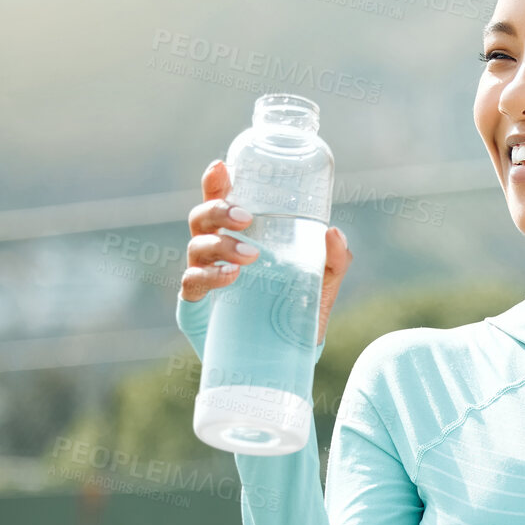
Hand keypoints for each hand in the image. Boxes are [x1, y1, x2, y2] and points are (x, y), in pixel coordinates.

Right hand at [181, 159, 352, 345]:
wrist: (287, 358)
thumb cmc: (296, 310)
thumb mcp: (321, 283)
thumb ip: (333, 259)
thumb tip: (333, 233)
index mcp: (237, 237)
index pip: (219, 202)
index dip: (215, 182)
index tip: (221, 166)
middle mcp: (214, 252)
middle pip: (201, 219)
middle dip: (218, 211)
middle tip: (246, 219)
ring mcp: (202, 277)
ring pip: (196, 247)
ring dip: (222, 245)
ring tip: (250, 257)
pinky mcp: (196, 306)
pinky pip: (192, 283)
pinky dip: (209, 275)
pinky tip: (231, 277)